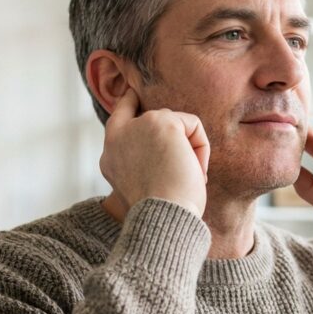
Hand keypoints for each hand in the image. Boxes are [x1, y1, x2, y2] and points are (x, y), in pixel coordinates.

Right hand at [99, 87, 209, 219]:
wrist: (162, 219)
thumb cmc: (160, 214)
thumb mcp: (143, 187)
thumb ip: (145, 162)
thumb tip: (174, 151)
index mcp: (111, 157)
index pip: (118, 118)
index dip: (128, 103)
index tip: (132, 93)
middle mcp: (117, 138)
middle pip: (154, 118)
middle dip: (177, 137)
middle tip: (187, 171)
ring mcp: (138, 126)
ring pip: (177, 125)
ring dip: (190, 151)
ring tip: (186, 178)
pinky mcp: (162, 122)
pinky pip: (193, 125)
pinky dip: (201, 149)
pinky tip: (195, 171)